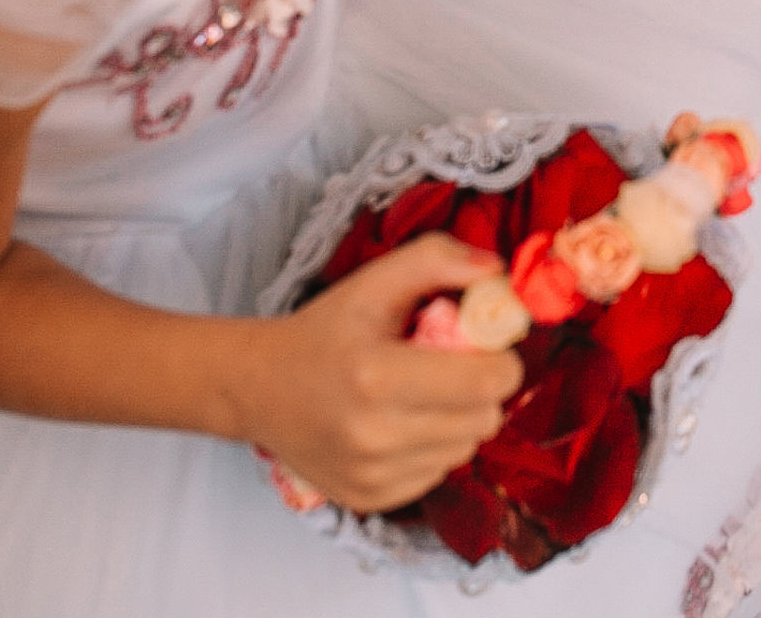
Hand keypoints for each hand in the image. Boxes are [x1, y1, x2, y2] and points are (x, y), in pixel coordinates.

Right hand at [238, 234, 522, 513]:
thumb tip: (498, 273)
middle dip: (482, 391)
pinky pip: (437, 474)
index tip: (486, 348)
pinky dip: (433, 449)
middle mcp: (374, 434)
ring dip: (459, 421)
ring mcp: (371, 474)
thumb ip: (438, 260)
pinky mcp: (370, 499)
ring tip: (423, 396)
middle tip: (454, 370)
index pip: (488, 383)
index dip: (501, 361)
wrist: (258, 388)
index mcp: (377, 375)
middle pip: (485, 420)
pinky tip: (403, 425)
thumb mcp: (374, 282)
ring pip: (465, 449)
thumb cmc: (325, 330)